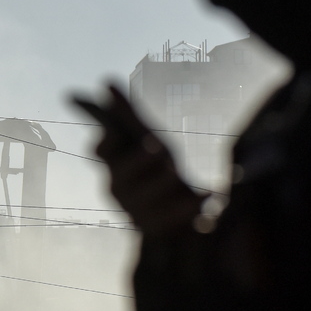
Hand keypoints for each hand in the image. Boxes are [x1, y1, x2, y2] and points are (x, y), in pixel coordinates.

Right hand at [70, 84, 202, 238]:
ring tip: (177, 171)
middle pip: (122, 173)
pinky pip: (172, 216)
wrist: (175, 216)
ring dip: (162, 181)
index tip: (116, 129)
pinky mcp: (156, 229)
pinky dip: (189, 205)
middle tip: (157, 146)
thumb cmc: (157, 170)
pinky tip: (208, 195)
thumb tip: (105, 81)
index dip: (107, 140)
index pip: (102, 150)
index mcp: (115, 163)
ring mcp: (135, 211)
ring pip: (147, 196)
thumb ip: (126, 113)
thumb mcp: (146, 138)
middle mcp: (119, 187)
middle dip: (139, 160)